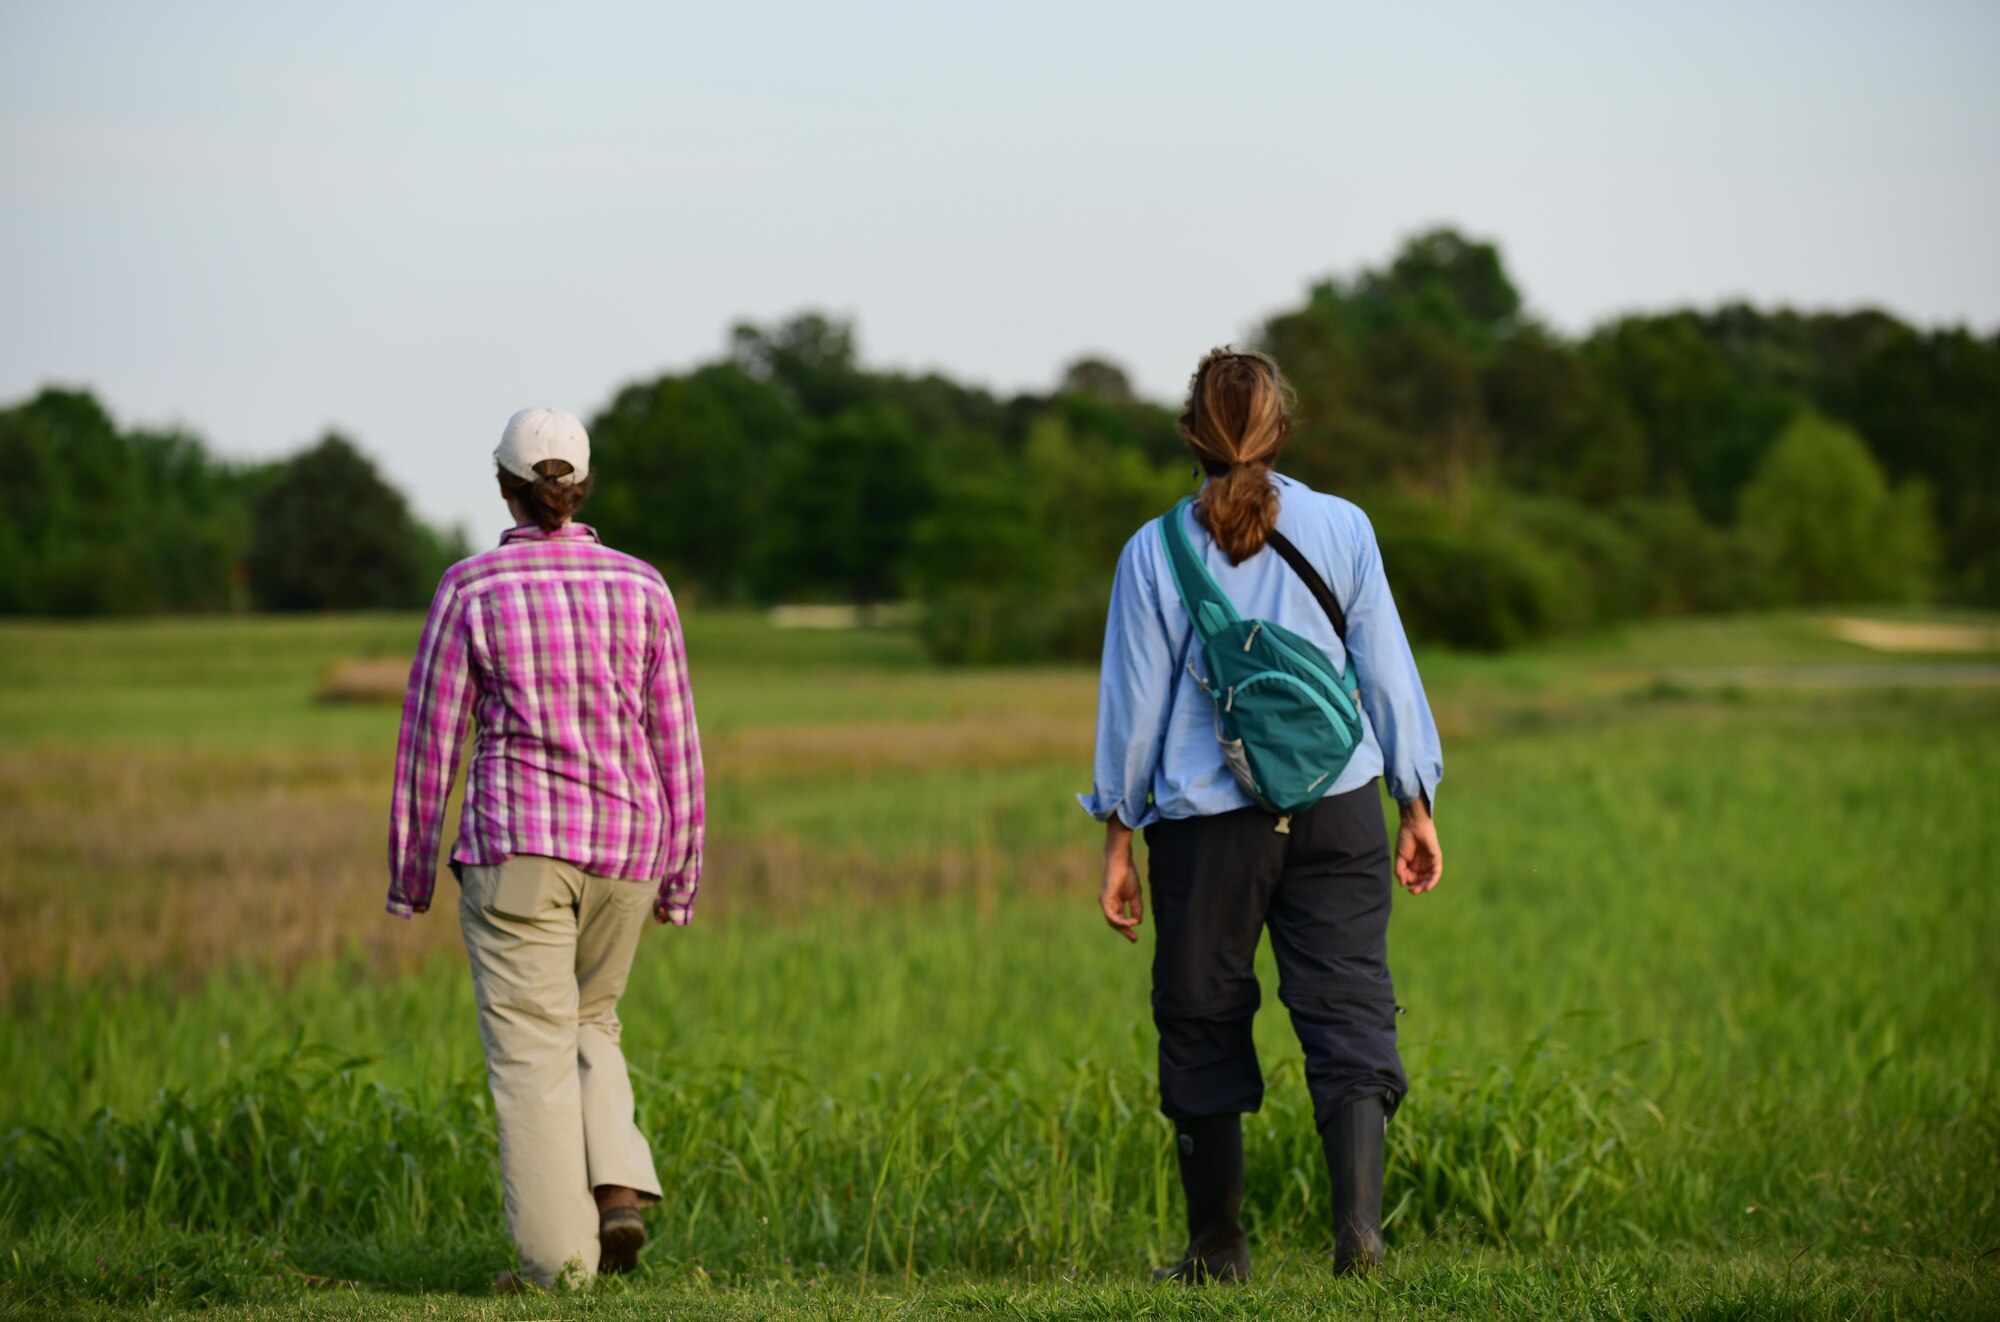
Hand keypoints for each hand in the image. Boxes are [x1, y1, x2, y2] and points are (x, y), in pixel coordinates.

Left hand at [1099, 819, 1142, 941]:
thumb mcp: (1135, 895)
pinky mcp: (1105, 899)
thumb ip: (1136, 908)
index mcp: (1115, 903)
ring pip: (1112, 921)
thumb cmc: (1128, 874)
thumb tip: (1138, 922)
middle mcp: (1108, 904)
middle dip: (1125, 931)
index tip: (1136, 938)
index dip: (1128, 929)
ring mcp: (1105, 902)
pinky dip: (1121, 920)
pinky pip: (1112, 915)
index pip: (1120, 919)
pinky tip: (1131, 921)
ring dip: (1124, 926)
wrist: (1121, 861)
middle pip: (1115, 923)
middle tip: (1135, 939)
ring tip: (1133, 928)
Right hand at [1395, 797, 1441, 894]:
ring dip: (1424, 886)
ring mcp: (1430, 862)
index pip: (1413, 878)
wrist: (1413, 825)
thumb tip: (1402, 884)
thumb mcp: (1400, 857)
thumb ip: (1400, 870)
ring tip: (1419, 890)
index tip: (1405, 884)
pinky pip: (1436, 872)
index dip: (1409, 883)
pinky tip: (1427, 887)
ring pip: (1429, 878)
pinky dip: (1433, 881)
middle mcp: (1423, 864)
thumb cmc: (1405, 839)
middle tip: (1413, 891)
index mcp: (1413, 864)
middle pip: (1422, 880)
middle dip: (1418, 887)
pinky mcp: (1437, 859)